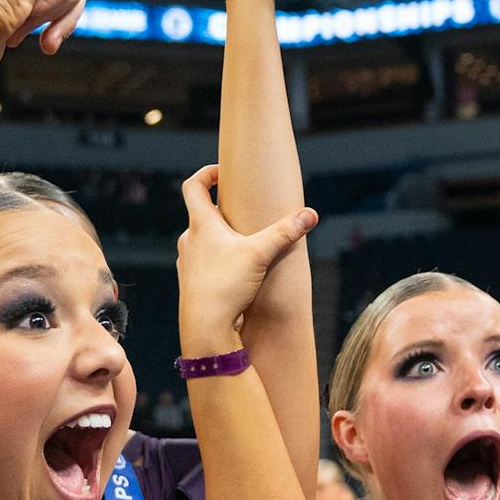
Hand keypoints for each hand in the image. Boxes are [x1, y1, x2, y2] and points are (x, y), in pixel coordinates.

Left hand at [173, 164, 315, 354]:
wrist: (204, 327)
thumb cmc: (225, 286)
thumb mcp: (260, 254)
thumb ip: (285, 233)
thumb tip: (311, 214)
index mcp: (200, 225)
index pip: (193, 187)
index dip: (206, 173)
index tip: (223, 172)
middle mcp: (189, 240)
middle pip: (201, 213)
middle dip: (222, 207)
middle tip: (243, 207)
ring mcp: (188, 262)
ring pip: (203, 240)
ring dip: (221, 236)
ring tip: (244, 240)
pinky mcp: (193, 283)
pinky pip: (205, 262)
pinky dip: (220, 259)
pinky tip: (237, 269)